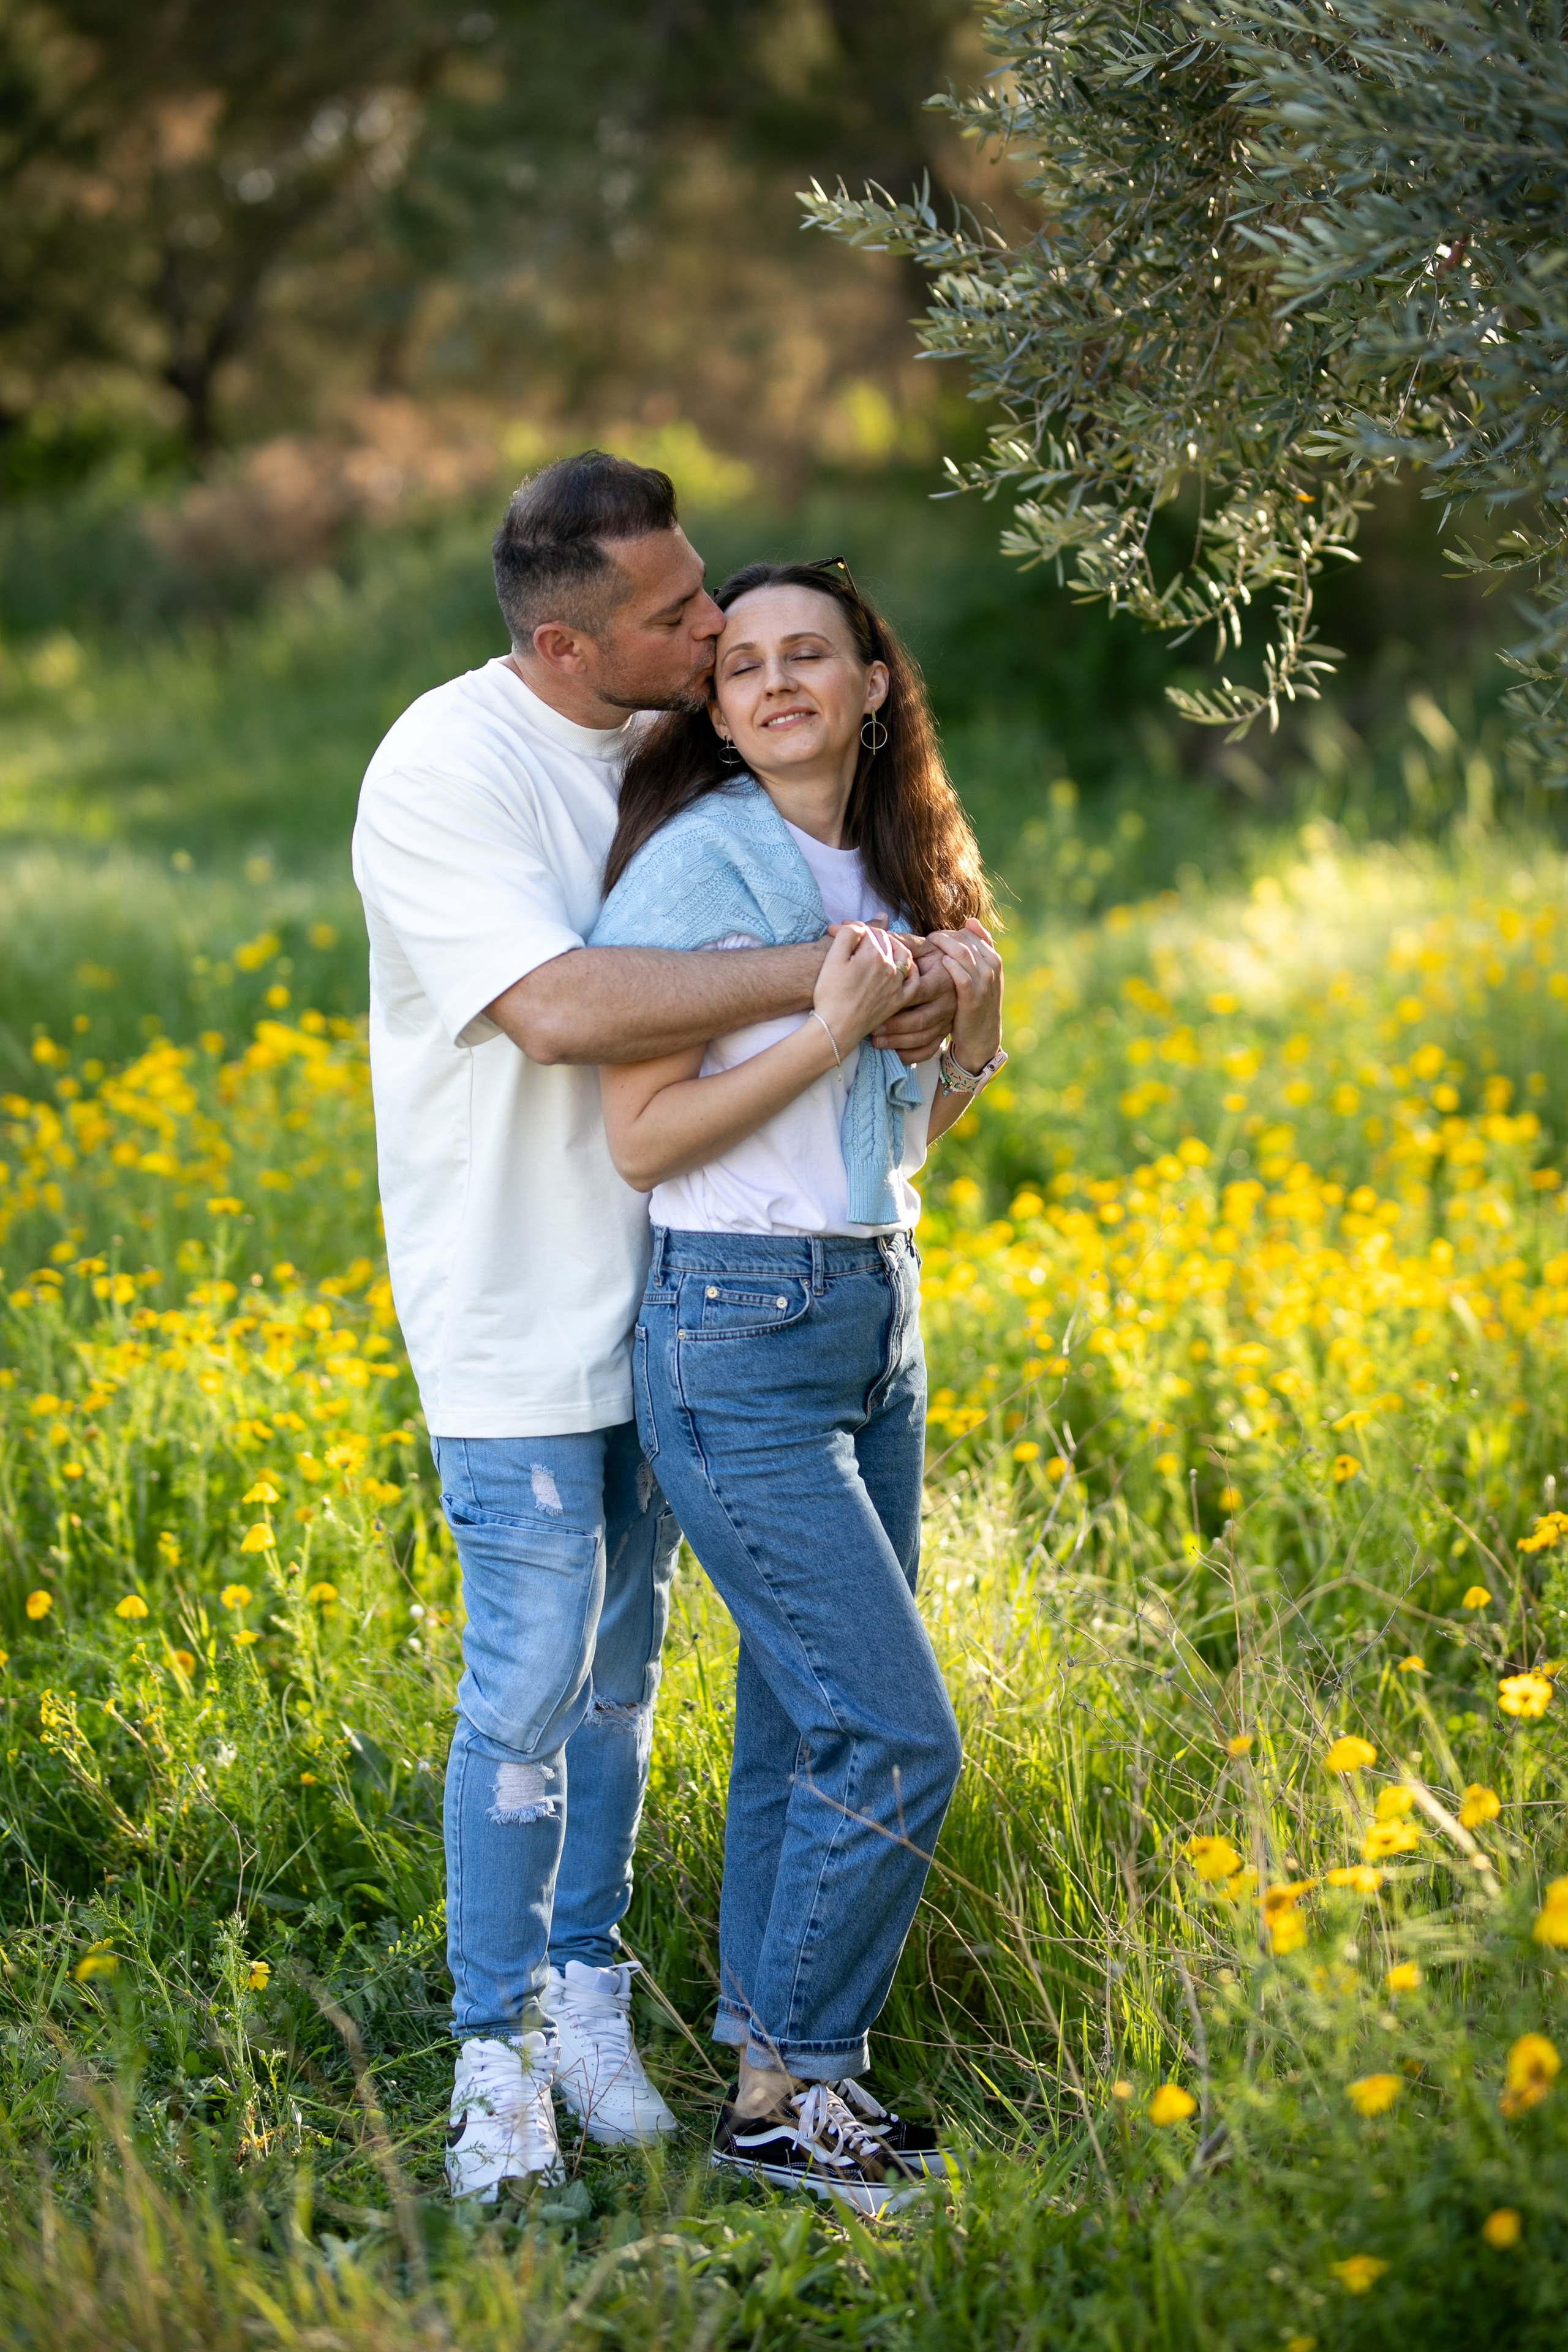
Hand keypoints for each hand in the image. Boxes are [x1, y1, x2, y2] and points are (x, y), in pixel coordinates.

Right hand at [814, 923, 917, 1054]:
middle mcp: (890, 966)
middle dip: (869, 934)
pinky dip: (911, 970)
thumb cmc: (830, 993)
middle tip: (852, 938)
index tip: (835, 932)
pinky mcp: (898, 1000)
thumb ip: (848, 934)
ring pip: (902, 956)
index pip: (866, 930)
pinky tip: (902, 967)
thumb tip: (858, 925)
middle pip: (885, 940)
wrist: (836, 1027)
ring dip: (892, 946)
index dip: (850, 928)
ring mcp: (897, 984)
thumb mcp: (832, 958)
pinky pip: (913, 982)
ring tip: (878, 946)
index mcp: (873, 953)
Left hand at [870, 935, 958, 1059]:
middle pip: (920, 1019)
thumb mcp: (923, 948)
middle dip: (895, 1026)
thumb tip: (849, 926)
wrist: (967, 976)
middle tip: (872, 1029)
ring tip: (876, 1041)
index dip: (895, 998)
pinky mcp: (946, 1035)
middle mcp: (949, 1000)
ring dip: (899, 1042)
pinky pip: (929, 1050)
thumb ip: (897, 939)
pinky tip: (894, 1054)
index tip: (872, 999)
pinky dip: (912, 1054)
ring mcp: (949, 1020)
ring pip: (924, 1037)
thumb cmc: (936, 959)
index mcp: (944, 977)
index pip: (918, 991)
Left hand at [929, 919, 1002, 1070]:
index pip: (969, 933)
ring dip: (941, 947)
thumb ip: (977, 949)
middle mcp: (992, 967)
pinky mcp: (973, 997)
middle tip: (926, 942)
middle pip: (964, 940)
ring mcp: (985, 982)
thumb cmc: (975, 1002)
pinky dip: (948, 966)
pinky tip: (937, 965)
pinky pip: (960, 975)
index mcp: (993, 958)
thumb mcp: (981, 974)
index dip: (949, 932)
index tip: (933, 938)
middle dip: (943, 938)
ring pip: (962, 953)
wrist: (982, 1036)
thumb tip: (970, 921)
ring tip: (926, 948)